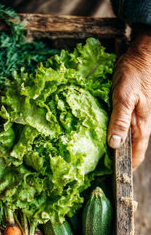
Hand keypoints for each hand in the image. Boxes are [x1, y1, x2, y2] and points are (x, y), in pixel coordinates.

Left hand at [108, 26, 150, 169]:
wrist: (140, 54)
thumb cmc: (135, 74)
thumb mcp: (124, 97)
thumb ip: (120, 120)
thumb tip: (114, 144)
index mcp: (141, 128)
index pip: (135, 158)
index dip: (123, 171)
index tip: (108, 180)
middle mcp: (137, 128)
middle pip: (127, 153)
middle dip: (114, 164)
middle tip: (95, 173)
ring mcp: (132, 121)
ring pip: (121, 143)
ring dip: (109, 152)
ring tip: (92, 160)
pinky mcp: (125, 114)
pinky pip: (117, 131)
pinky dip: (107, 137)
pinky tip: (95, 140)